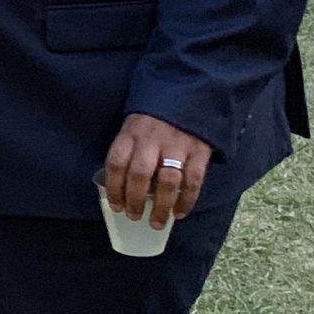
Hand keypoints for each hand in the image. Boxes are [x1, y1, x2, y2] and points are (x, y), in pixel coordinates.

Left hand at [103, 112, 212, 230]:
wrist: (191, 91)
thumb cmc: (155, 119)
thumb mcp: (134, 125)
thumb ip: (129, 150)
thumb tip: (121, 186)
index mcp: (132, 133)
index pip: (116, 162)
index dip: (114, 188)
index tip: (116, 206)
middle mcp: (152, 139)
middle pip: (140, 174)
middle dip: (135, 200)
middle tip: (134, 217)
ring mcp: (177, 145)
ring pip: (167, 181)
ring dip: (161, 206)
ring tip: (157, 222)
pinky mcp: (199, 150)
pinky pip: (193, 180)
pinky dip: (187, 200)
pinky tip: (180, 213)